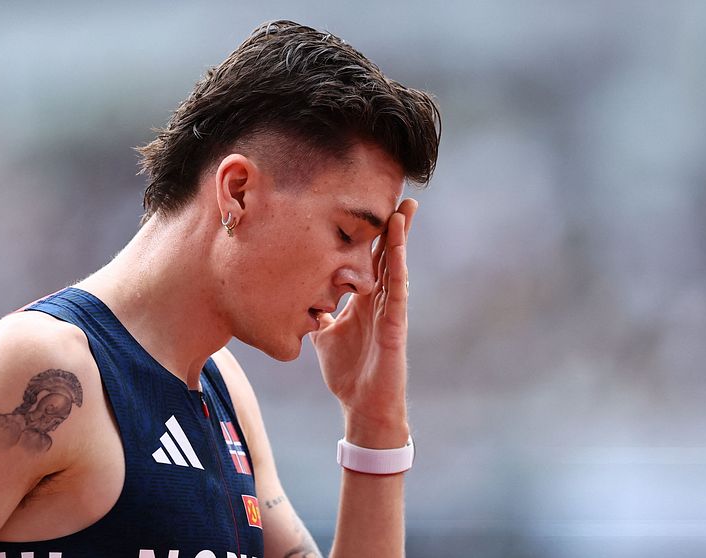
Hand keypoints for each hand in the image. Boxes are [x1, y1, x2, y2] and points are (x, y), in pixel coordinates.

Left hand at [309, 198, 416, 447]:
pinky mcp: (395, 328)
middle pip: (390, 256)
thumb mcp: (324, 336)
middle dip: (395, 227)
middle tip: (401, 195)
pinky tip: (399, 251)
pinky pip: (397, 294)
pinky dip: (398, 271)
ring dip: (400, 241)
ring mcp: (391, 313)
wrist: (362, 406)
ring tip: (404, 211)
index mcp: (365, 300)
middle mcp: (381, 301)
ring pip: (397, 269)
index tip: (373, 206)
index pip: (371, 260)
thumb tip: (301, 299)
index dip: (374, 235)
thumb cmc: (348, 372)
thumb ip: (317, 314)